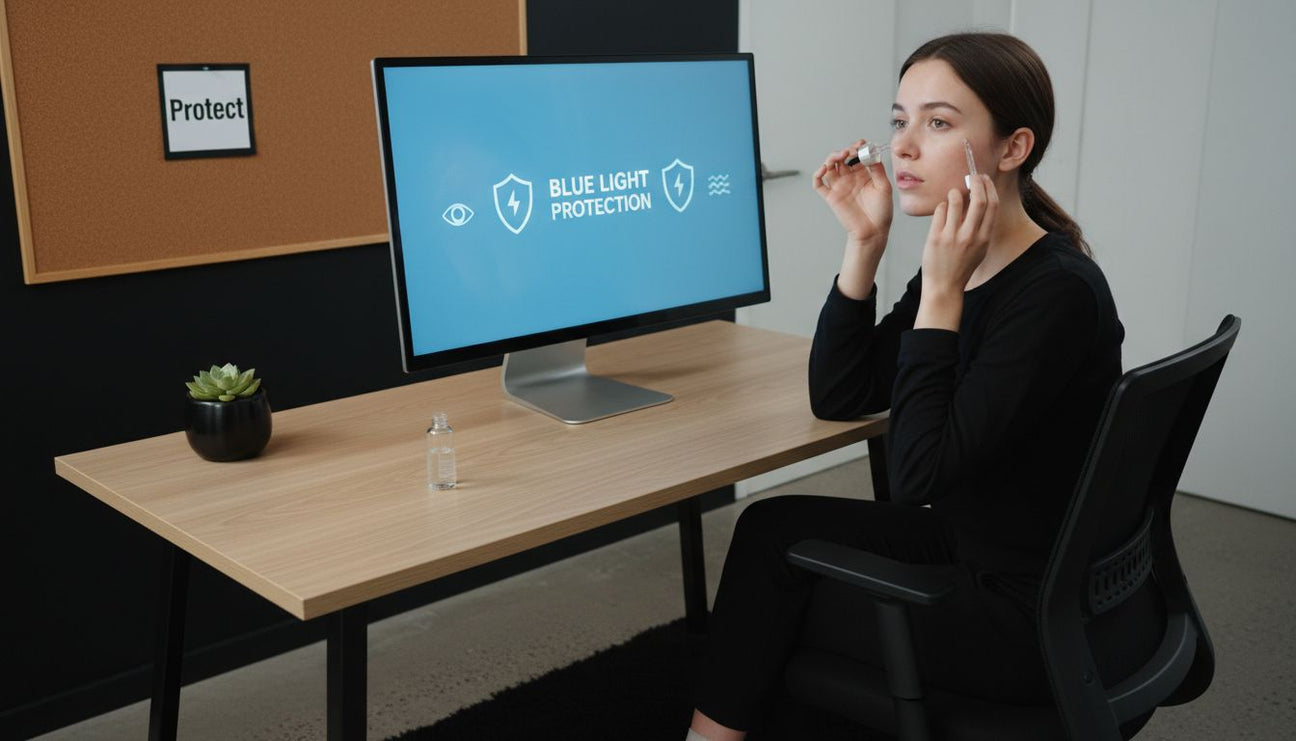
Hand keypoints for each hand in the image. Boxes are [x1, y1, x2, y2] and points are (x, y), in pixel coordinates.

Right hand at [812, 140, 892, 252]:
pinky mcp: (831, 197)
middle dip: (844, 151)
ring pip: (829, 167)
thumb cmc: (881, 212)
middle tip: (850, 151)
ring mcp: (839, 186)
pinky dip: (817, 174)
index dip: (857, 147)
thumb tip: (871, 155)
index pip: (856, 155)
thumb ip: (878, 170)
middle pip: (841, 158)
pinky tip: (823, 169)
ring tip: (839, 157)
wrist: (873, 232)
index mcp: (863, 174)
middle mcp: (850, 178)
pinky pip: (818, 184)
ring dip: (831, 158)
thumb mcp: (884, 187)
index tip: (861, 145)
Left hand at [921, 173, 998, 294]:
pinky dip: (942, 206)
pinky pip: (940, 211)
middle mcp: (970, 236)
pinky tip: (942, 210)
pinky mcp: (936, 237)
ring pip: (956, 201)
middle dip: (975, 182)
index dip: (989, 187)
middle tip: (970, 176)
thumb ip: (981, 227)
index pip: (993, 205)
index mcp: (984, 238)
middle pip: (978, 199)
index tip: (984, 179)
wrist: (944, 286)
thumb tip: (978, 200)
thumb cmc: (961, 266)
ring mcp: (953, 236)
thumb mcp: (979, 248)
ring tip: (953, 194)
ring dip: (954, 193)